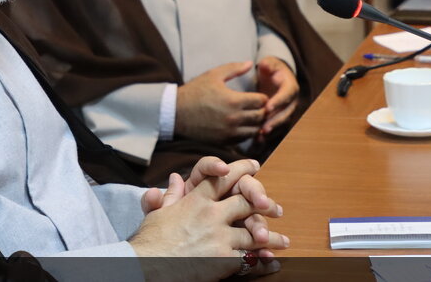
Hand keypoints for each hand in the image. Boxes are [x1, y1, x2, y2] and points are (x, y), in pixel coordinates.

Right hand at [130, 160, 287, 280]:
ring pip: (253, 233)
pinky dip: (263, 262)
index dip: (241, 170)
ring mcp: (219, 237)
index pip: (222, 178)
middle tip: (276, 208)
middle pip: (246, 202)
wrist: (146, 264)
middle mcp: (211, 214)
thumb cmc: (150, 240)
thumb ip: (171, 195)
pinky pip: (250, 259)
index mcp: (195, 200)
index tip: (254, 167)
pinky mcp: (223, 260)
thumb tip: (175, 178)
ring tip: (283, 241)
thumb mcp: (158, 212)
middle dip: (264, 203)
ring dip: (270, 237)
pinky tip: (273, 263)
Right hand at [175, 62, 267, 142]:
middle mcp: (234, 118)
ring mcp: (229, 132)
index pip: (261, 101)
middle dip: (262, 111)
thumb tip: (250, 63)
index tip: (258, 96)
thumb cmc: (194, 91)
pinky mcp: (224, 141)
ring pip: (255, 131)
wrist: (175, 112)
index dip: (262, 97)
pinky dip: (246, 133)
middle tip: (257, 107)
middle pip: (261, 117)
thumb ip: (234, 68)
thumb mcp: (213, 75)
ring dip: (256, 124)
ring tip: (250, 117)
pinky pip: (243, 139)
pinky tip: (240, 125)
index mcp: (233, 100)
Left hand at [255, 57, 299, 136]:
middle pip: (285, 112)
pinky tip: (258, 139)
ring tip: (261, 134)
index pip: (286, 95)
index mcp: (291, 86)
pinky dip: (269, 133)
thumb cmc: (271, 69)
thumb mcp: (270, 64)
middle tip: (264, 127)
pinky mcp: (281, 117)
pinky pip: (277, 127)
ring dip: (272, 128)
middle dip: (275, 120)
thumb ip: (267, 64)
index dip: (278, 101)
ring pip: (282, 121)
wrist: (276, 77)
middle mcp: (292, 100)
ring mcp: (287, 110)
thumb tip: (264, 64)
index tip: (267, 107)